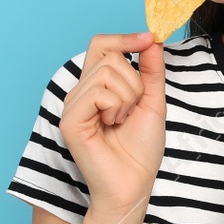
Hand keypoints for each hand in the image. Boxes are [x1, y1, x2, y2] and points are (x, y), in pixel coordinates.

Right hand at [60, 31, 165, 222]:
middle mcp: (80, 93)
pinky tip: (112, 126)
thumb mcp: (152, 102)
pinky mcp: (70, 120)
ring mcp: (73, 106)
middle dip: (134, 81)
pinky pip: (98, 93)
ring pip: (107, 72)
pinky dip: (116, 107)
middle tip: (132, 110)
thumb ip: (151, 70)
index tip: (150, 38)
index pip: (102, 45)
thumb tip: (152, 39)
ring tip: (122, 120)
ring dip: (128, 97)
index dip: (125, 37)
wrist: (134, 185)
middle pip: (110, 56)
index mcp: (96, 87)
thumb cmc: (140, 151)